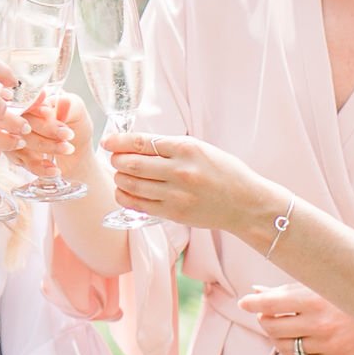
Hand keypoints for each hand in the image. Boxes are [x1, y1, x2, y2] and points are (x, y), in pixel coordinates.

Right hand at [10, 87, 95, 182]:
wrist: (78, 152)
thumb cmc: (76, 124)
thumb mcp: (78, 110)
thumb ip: (70, 105)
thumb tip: (61, 102)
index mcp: (31, 97)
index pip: (24, 99)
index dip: (34, 106)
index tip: (49, 112)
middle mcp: (17, 115)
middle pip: (21, 120)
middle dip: (46, 128)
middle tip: (68, 134)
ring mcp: (13, 135)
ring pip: (21, 142)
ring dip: (46, 146)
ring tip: (68, 149)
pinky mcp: (16, 155)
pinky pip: (23, 162)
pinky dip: (40, 167)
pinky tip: (55, 169)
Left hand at [104, 129, 262, 230]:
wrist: (245, 203)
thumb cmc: (224, 173)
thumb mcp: (201, 149)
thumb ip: (171, 147)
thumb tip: (136, 144)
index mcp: (187, 149)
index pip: (142, 142)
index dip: (119, 142)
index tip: (108, 142)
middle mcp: (180, 171)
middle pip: (132, 164)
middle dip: (117, 160)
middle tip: (115, 159)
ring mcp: (176, 194)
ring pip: (132, 185)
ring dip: (119, 178)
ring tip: (120, 175)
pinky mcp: (174, 213)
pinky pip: (139, 205)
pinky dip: (125, 197)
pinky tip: (124, 192)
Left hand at [239, 286, 353, 354]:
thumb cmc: (348, 291)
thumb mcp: (319, 284)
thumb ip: (287, 290)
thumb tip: (256, 292)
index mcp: (314, 299)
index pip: (271, 303)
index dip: (252, 303)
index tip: (244, 302)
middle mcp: (320, 323)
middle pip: (272, 327)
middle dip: (265, 320)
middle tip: (269, 313)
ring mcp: (328, 344)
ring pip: (283, 347)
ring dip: (276, 338)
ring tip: (281, 328)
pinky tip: (292, 346)